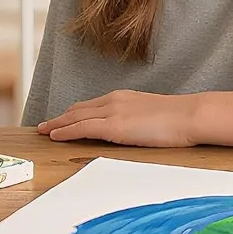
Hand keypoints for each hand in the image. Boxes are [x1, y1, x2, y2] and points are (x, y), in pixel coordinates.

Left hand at [37, 90, 198, 146]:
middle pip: (79, 109)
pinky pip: (82, 128)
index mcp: (124, 97)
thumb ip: (138, 119)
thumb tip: (134, 130)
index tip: (64, 117)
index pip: (92, 105)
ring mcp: (112, 112)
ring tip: (43, 130)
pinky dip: (65, 131)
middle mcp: (114, 100)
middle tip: (46, 125)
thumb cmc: (179, 118)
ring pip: (76, 117)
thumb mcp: (153, 115)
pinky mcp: (113, 126)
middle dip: (61, 117)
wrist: (189, 115)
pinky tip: (55, 136)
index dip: (74, 112)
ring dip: (57, 124)